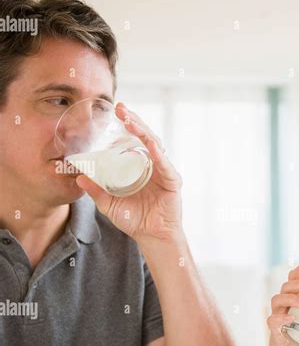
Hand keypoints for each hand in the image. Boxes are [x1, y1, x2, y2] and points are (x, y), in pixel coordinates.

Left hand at [75, 103, 182, 241]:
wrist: (152, 237)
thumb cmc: (134, 219)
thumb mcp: (109, 204)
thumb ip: (97, 191)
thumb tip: (80, 177)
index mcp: (138, 166)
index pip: (133, 140)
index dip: (125, 125)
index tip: (113, 112)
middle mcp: (152, 164)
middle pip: (145, 136)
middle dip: (133, 120)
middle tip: (120, 108)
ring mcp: (163, 171)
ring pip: (155, 144)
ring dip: (143, 131)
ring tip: (129, 121)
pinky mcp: (172, 181)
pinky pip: (164, 164)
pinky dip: (157, 153)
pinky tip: (149, 143)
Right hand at [266, 263, 298, 345]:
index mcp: (294, 295)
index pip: (293, 277)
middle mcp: (283, 301)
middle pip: (286, 285)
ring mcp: (277, 313)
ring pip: (277, 299)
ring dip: (291, 298)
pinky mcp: (274, 328)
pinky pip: (273, 319)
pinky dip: (281, 318)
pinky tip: (292, 318)